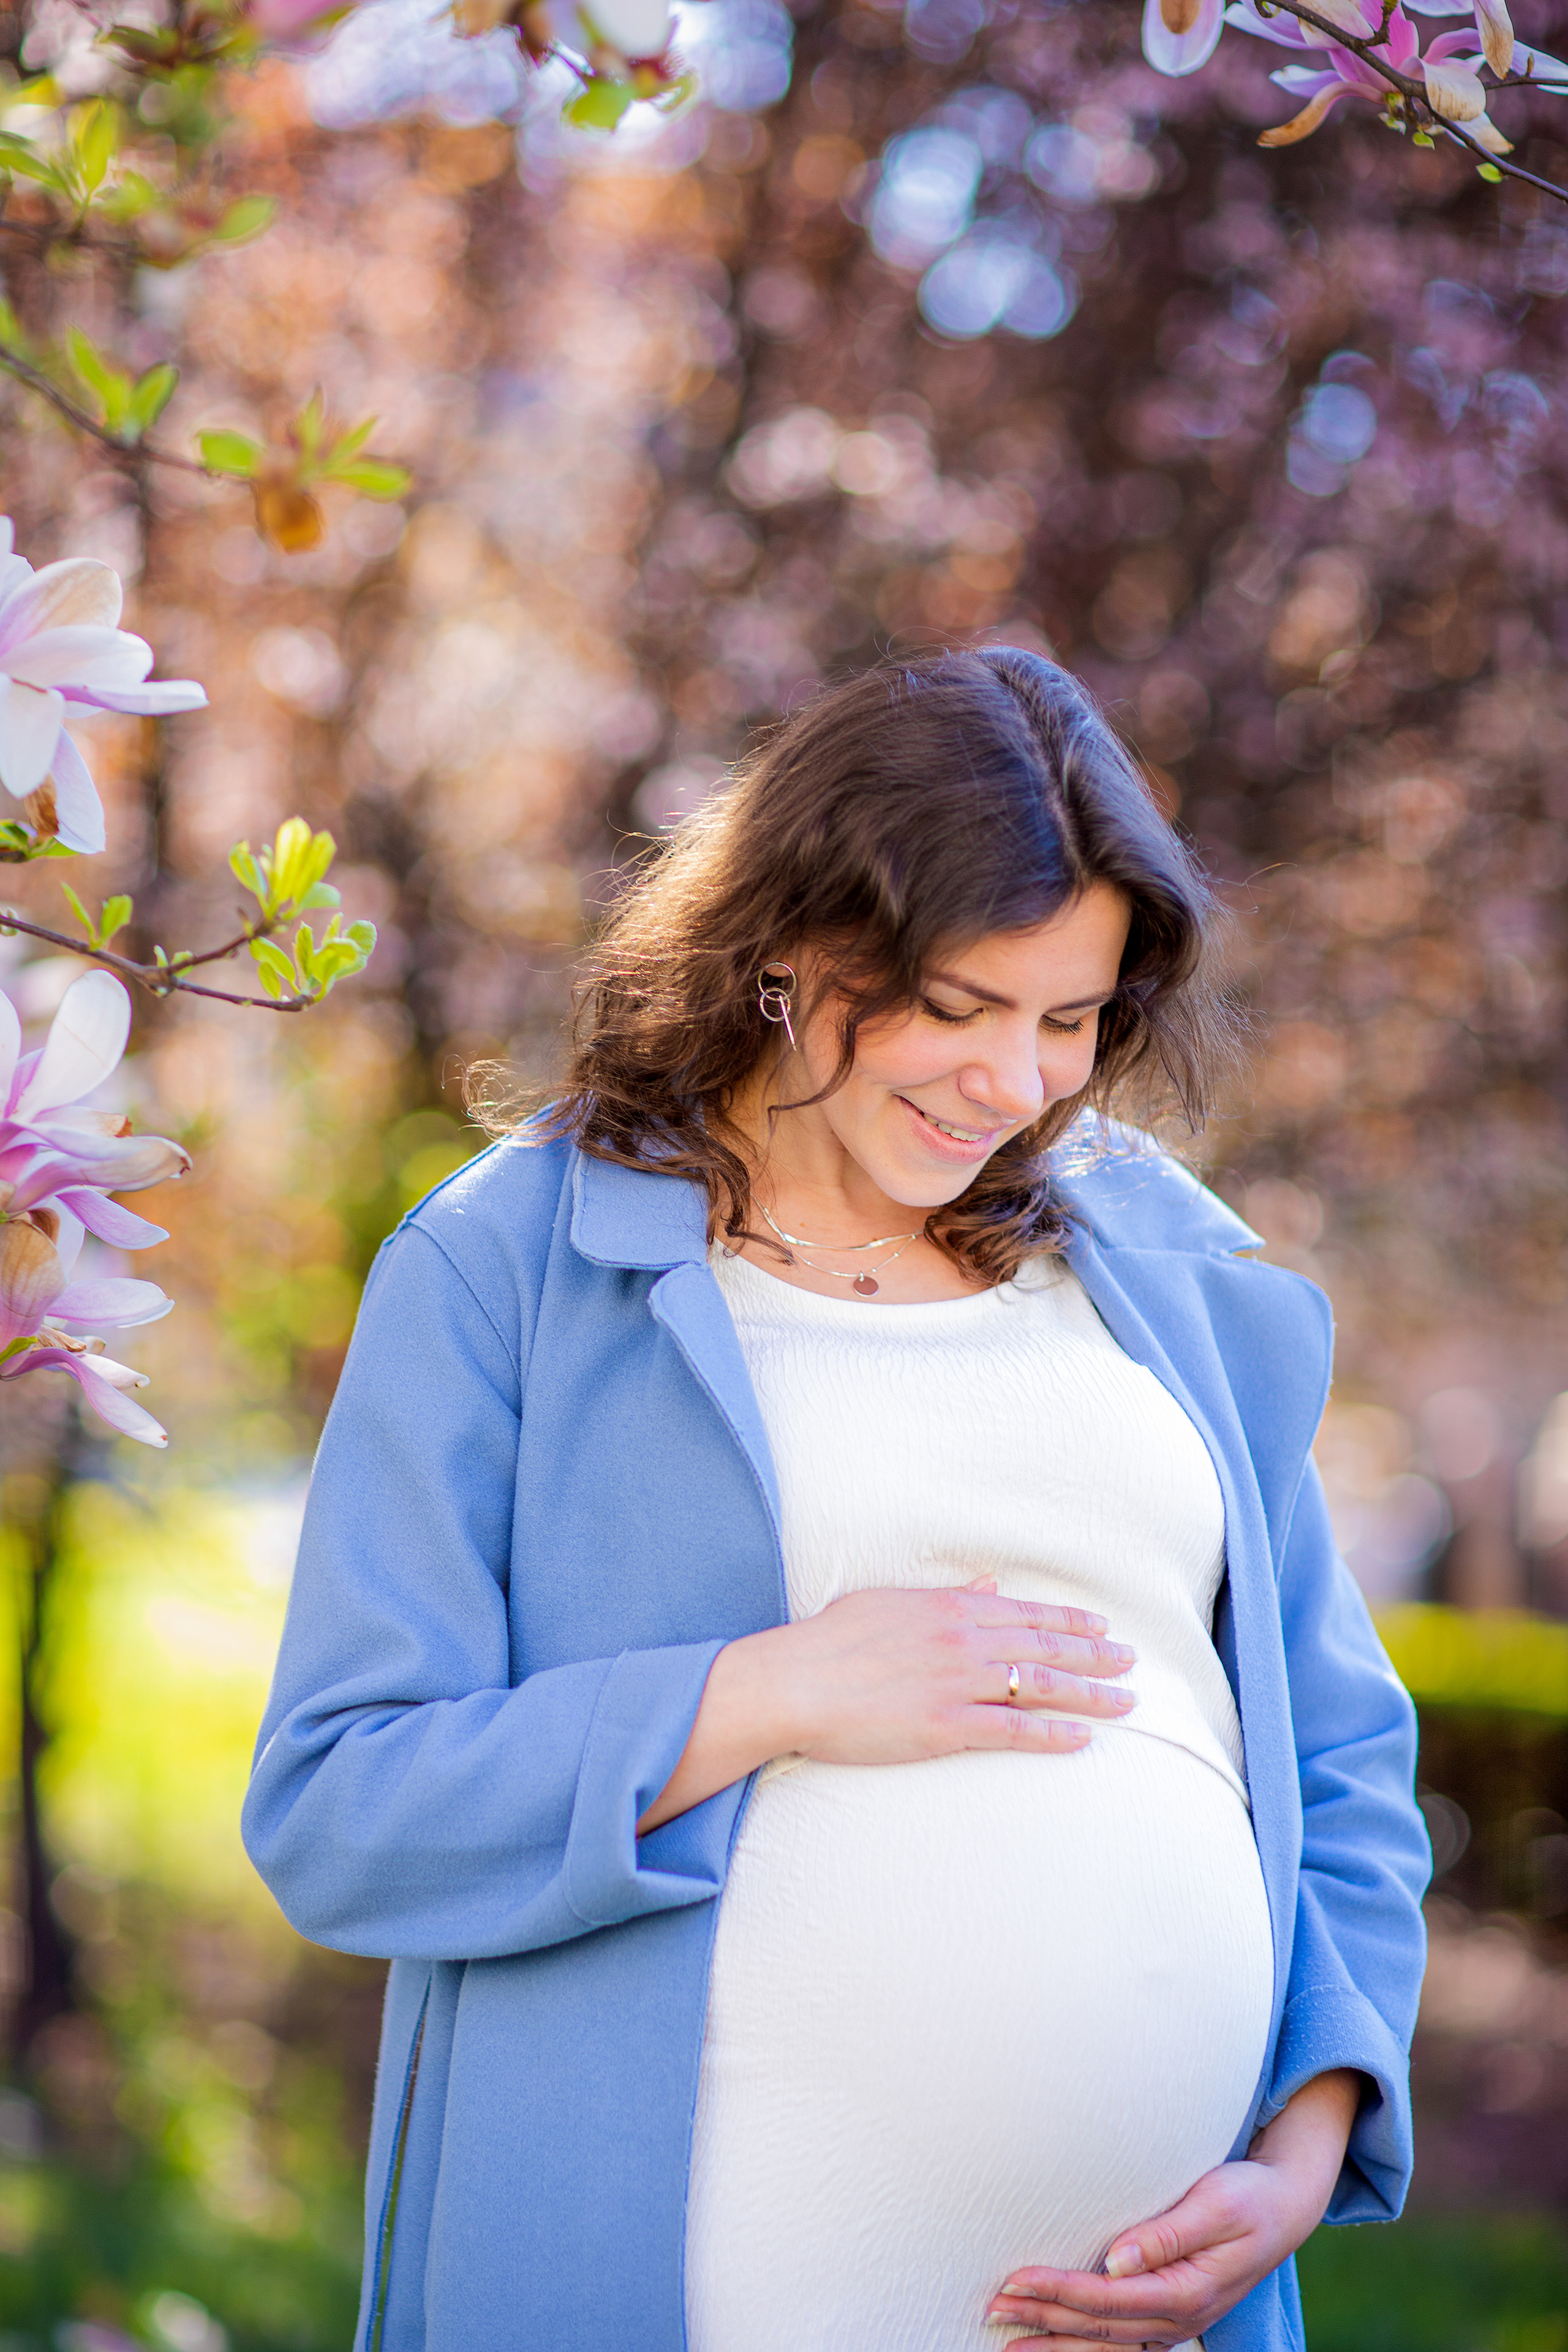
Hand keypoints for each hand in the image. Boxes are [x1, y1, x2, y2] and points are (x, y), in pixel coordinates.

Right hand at [779, 1579, 1136, 1766]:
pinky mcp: (946, 1725)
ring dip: (1090, 1695)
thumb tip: (986, 1585)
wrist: (793, 1681)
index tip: (1102, 1626)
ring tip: (1125, 1703)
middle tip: (1131, 1662)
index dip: (1070, 1620)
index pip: (1027, 1613)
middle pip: (1046, 1647)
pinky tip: (1082, 1739)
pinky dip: (1052, 1734)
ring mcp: (958, 1683)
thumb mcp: (889, 1603)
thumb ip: (944, 1596)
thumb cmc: (830, 1642)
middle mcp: (963, 1640)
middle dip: (1095, 1655)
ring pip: (1041, 1687)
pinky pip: (1013, 1731)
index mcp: (949, 1608)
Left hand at [985, 2070, 1361, 2347]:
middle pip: (1099, 2326)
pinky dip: (1086, 2343)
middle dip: (1044, 2318)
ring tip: (1009, 2337)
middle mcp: (1181, 2316)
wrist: (1287, 2204)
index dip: (1058, 2291)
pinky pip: (1122, 2340)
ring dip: (1057, 2339)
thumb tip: (1117, 2260)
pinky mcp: (1173, 2313)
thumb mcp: (1216, 2203)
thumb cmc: (1249, 2194)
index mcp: (1188, 2290)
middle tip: (993, 2307)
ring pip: (1108, 2342)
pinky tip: (1057, 2340)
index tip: (1014, 2279)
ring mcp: (1177, 2320)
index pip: (1107, 2299)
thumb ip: (1167, 2233)